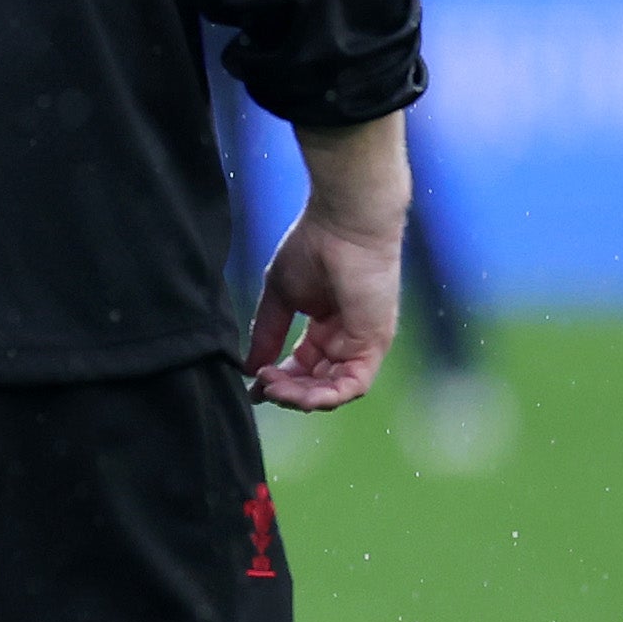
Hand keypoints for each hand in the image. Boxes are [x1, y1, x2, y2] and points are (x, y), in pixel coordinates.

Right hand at [245, 112, 407, 412]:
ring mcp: (362, 343)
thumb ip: (266, 332)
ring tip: (273, 388)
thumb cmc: (313, 246)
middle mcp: (346, 339)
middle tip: (261, 386)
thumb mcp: (280, 296)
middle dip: (286, 391)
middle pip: (316, 384)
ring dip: (302, 398)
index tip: (252, 387)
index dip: (277, 381)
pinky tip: (298, 392)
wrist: (344, 223)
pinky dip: (325, 397)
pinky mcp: (373, 344)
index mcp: (326, 327)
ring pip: (334, 391)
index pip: (302, 367)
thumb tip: (249, 367)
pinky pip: (352, 386)